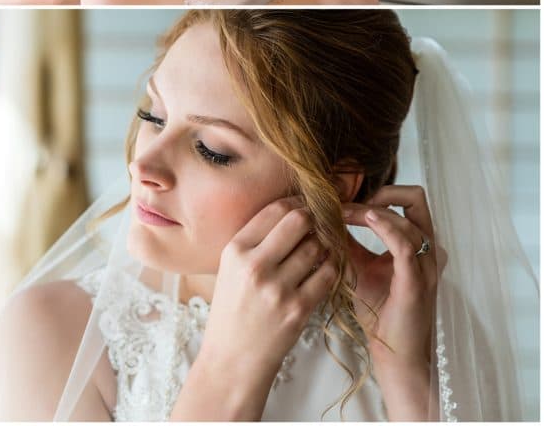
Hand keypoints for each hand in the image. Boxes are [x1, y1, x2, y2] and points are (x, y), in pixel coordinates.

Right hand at [196, 198, 335, 403]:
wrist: (232, 360)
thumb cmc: (232, 310)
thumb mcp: (230, 268)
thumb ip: (254, 241)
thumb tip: (289, 211)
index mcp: (235, 250)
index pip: (274, 210)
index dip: (296, 202)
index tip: (305, 204)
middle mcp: (255, 266)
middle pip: (298, 221)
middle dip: (313, 218)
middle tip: (319, 222)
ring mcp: (278, 289)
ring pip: (316, 247)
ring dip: (325, 243)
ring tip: (323, 246)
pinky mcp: (298, 310)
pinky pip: (327, 276)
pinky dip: (332, 267)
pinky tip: (327, 268)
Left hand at [343, 186, 442, 416]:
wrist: (391, 351)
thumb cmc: (378, 310)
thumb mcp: (358, 265)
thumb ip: (348, 239)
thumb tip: (324, 213)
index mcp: (418, 245)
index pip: (405, 201)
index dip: (376, 192)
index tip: (343, 196)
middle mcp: (428, 251)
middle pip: (416, 198)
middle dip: (383, 190)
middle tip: (352, 200)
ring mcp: (426, 265)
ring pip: (408, 217)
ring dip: (372, 209)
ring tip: (344, 212)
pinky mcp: (416, 281)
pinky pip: (406, 244)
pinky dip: (385, 226)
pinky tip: (365, 219)